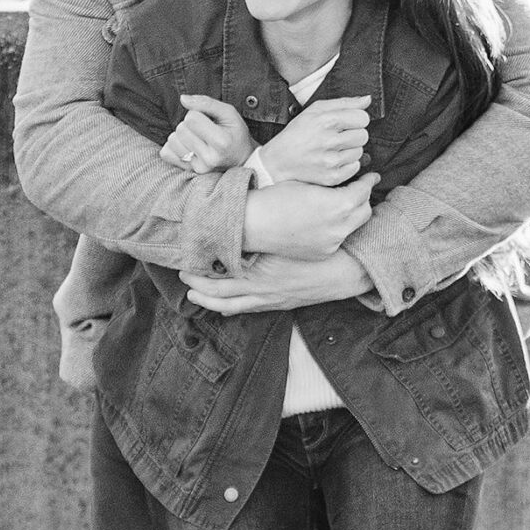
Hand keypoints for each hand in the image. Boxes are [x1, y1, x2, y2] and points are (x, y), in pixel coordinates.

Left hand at [159, 94, 252, 173]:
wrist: (242, 160)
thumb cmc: (235, 133)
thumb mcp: (229, 113)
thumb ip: (206, 103)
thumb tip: (183, 98)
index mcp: (221, 142)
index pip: (191, 118)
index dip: (197, 114)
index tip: (209, 120)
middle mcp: (210, 158)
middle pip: (181, 129)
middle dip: (189, 124)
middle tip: (203, 130)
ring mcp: (199, 167)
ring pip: (172, 140)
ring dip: (181, 136)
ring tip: (197, 138)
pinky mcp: (189, 172)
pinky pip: (166, 153)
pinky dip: (174, 147)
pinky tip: (188, 147)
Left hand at [184, 248, 369, 313]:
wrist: (347, 270)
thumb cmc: (317, 248)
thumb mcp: (285, 236)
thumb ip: (261, 231)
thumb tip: (237, 220)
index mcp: (259, 274)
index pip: (219, 279)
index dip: (198, 274)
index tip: (185, 264)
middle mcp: (262, 291)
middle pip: (220, 297)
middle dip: (199, 290)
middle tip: (183, 279)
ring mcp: (272, 300)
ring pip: (233, 308)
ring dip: (212, 303)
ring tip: (195, 298)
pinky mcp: (281, 304)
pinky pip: (251, 310)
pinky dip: (233, 309)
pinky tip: (226, 308)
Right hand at [244, 173, 375, 258]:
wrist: (253, 223)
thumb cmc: (277, 196)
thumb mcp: (309, 183)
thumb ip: (335, 184)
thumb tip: (351, 180)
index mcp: (338, 205)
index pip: (364, 191)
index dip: (368, 181)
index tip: (371, 176)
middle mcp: (339, 228)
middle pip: (365, 211)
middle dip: (362, 198)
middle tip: (357, 189)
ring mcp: (331, 243)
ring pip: (353, 226)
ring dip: (351, 215)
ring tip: (341, 204)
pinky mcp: (322, 253)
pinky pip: (338, 239)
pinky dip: (336, 229)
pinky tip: (324, 221)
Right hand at [255, 97, 370, 187]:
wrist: (278, 161)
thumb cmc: (298, 133)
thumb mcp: (315, 110)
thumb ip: (344, 103)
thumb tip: (368, 99)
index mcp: (326, 120)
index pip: (363, 118)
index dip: (356, 119)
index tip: (346, 123)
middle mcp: (329, 141)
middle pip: (364, 135)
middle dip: (354, 135)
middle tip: (338, 137)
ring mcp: (330, 161)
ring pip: (360, 152)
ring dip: (350, 150)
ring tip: (333, 149)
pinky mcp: (332, 177)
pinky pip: (355, 167)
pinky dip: (347, 164)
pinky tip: (333, 160)